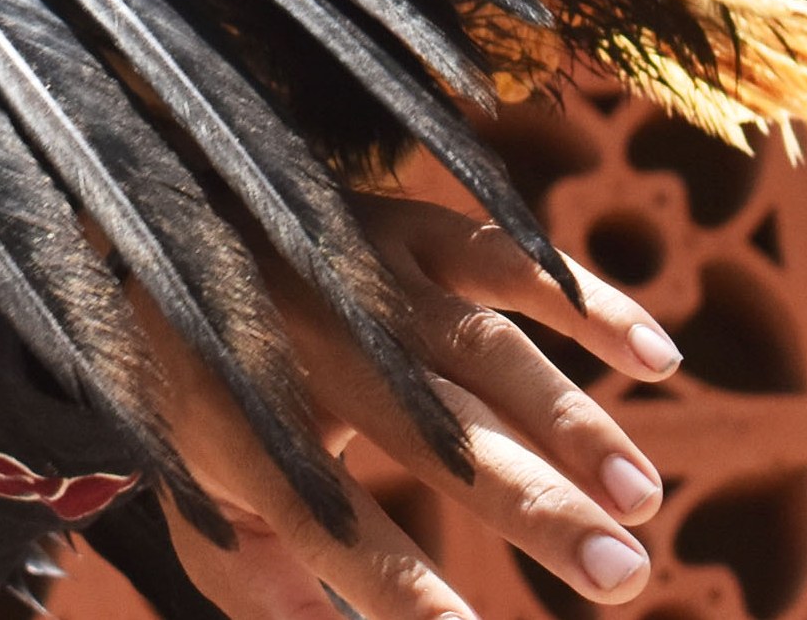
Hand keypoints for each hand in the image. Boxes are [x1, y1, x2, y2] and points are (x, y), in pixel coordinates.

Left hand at [139, 194, 680, 619]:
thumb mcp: (198, 499)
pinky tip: (656, 358)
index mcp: (244, 422)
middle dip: (531, 503)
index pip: (333, 521)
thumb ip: (261, 586)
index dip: (403, 588)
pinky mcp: (407, 226)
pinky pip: (503, 254)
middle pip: (432, 431)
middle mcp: (307, 340)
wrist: (151, 223)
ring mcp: (363, 273)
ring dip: (572, 420)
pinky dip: (583, 301)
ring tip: (641, 498)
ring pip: (483, 349)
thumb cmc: (195, 397)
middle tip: (621, 576)